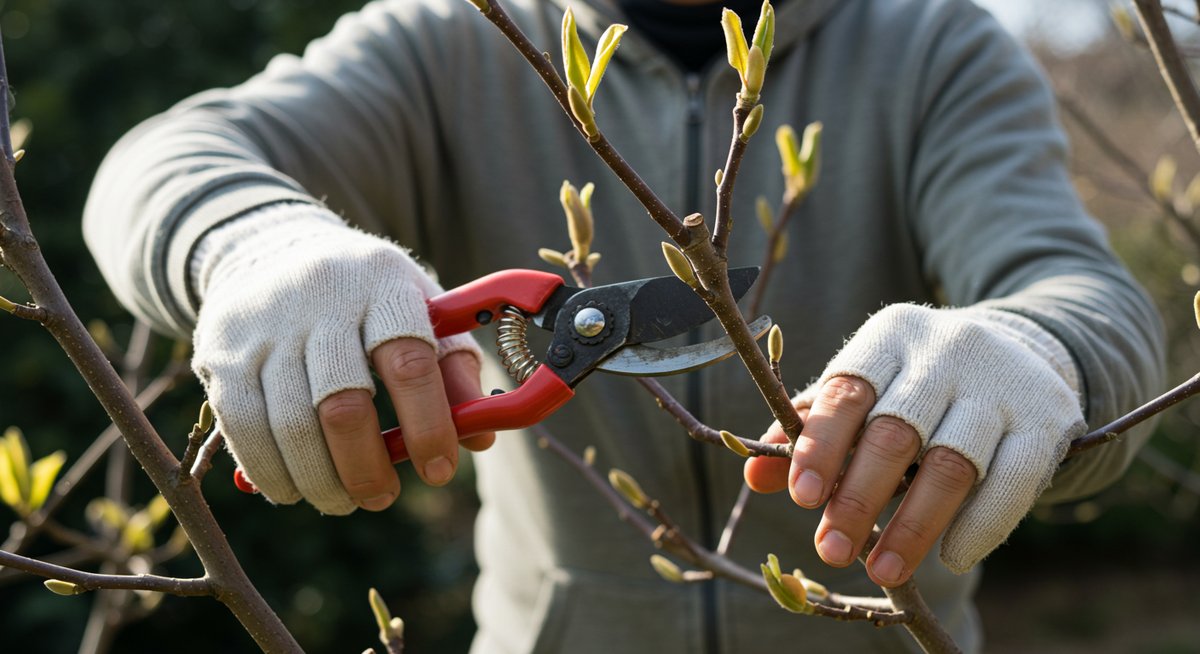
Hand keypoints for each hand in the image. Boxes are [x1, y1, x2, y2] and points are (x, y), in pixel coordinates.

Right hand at [191, 207, 491, 514]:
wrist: (270, 249)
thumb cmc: (366, 297)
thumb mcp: (421, 308)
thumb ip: (454, 367)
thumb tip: (480, 438)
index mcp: (384, 283)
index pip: (410, 361)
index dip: (428, 426)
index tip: (438, 470)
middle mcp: (322, 297)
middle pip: (343, 404)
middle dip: (365, 468)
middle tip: (381, 499)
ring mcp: (266, 325)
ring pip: (291, 426)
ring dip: (320, 481)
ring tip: (342, 501)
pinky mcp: (221, 352)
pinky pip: (244, 429)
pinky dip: (270, 473)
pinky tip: (293, 490)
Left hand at [744, 304, 1084, 584]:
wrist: (1023, 351)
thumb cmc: (917, 382)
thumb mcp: (864, 389)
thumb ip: (812, 429)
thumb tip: (754, 477)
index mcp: (889, 336)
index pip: (846, 391)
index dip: (820, 446)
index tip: (801, 499)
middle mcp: (946, 350)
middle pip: (894, 433)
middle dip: (858, 499)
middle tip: (832, 551)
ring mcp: (1000, 382)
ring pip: (951, 464)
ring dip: (912, 526)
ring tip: (883, 572)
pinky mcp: (1046, 416)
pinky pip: (1012, 481)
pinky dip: (979, 526)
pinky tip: (951, 559)